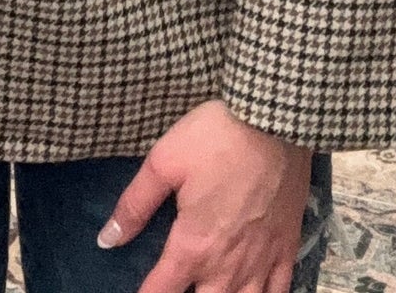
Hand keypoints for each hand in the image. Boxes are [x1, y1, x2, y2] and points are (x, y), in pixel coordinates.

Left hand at [98, 99, 312, 292]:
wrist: (274, 119)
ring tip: (208, 291)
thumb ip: (134, 205)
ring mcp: (262, 260)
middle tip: (177, 286)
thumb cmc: (215, 137)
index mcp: (193, 246)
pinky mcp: (288, 246)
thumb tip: (106, 240)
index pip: (160, 292)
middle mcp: (227, 265)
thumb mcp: (163, 162)